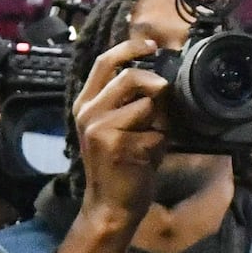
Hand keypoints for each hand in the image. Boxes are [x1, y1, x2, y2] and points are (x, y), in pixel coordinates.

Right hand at [68, 33, 170, 225]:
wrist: (110, 207)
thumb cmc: (119, 167)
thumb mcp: (116, 128)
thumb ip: (129, 102)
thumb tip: (160, 78)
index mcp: (86, 104)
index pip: (105, 62)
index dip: (130, 48)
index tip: (151, 45)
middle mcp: (88, 112)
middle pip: (130, 77)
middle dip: (157, 87)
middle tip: (166, 104)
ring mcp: (99, 127)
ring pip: (146, 104)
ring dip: (160, 122)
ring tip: (152, 141)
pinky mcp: (116, 144)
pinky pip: (154, 132)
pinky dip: (160, 145)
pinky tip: (149, 160)